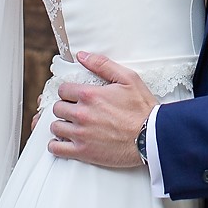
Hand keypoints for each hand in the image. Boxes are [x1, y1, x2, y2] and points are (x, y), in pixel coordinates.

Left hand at [47, 51, 155, 168]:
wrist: (152, 137)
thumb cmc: (143, 108)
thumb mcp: (128, 79)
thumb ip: (103, 64)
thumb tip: (82, 56)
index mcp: (90, 94)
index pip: (63, 90)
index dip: (69, 92)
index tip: (76, 97)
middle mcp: (82, 113)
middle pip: (58, 108)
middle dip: (65, 108)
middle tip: (76, 111)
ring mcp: (80, 134)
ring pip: (55, 126)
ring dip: (62, 125)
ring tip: (72, 126)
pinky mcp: (82, 152)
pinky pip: (56, 148)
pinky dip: (57, 145)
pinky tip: (65, 142)